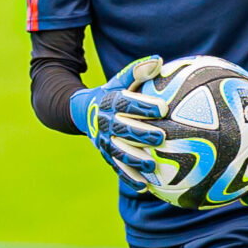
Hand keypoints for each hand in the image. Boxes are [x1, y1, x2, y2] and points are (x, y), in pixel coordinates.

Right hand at [70, 56, 165, 185]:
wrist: (82, 112)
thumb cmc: (111, 93)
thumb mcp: (119, 80)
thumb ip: (137, 71)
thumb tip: (158, 60)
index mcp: (110, 102)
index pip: (128, 103)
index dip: (144, 105)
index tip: (164, 107)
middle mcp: (105, 123)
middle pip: (125, 129)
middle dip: (142, 134)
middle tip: (161, 137)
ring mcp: (104, 141)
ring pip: (120, 152)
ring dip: (135, 160)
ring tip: (152, 165)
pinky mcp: (106, 156)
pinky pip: (118, 168)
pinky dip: (130, 178)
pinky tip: (145, 187)